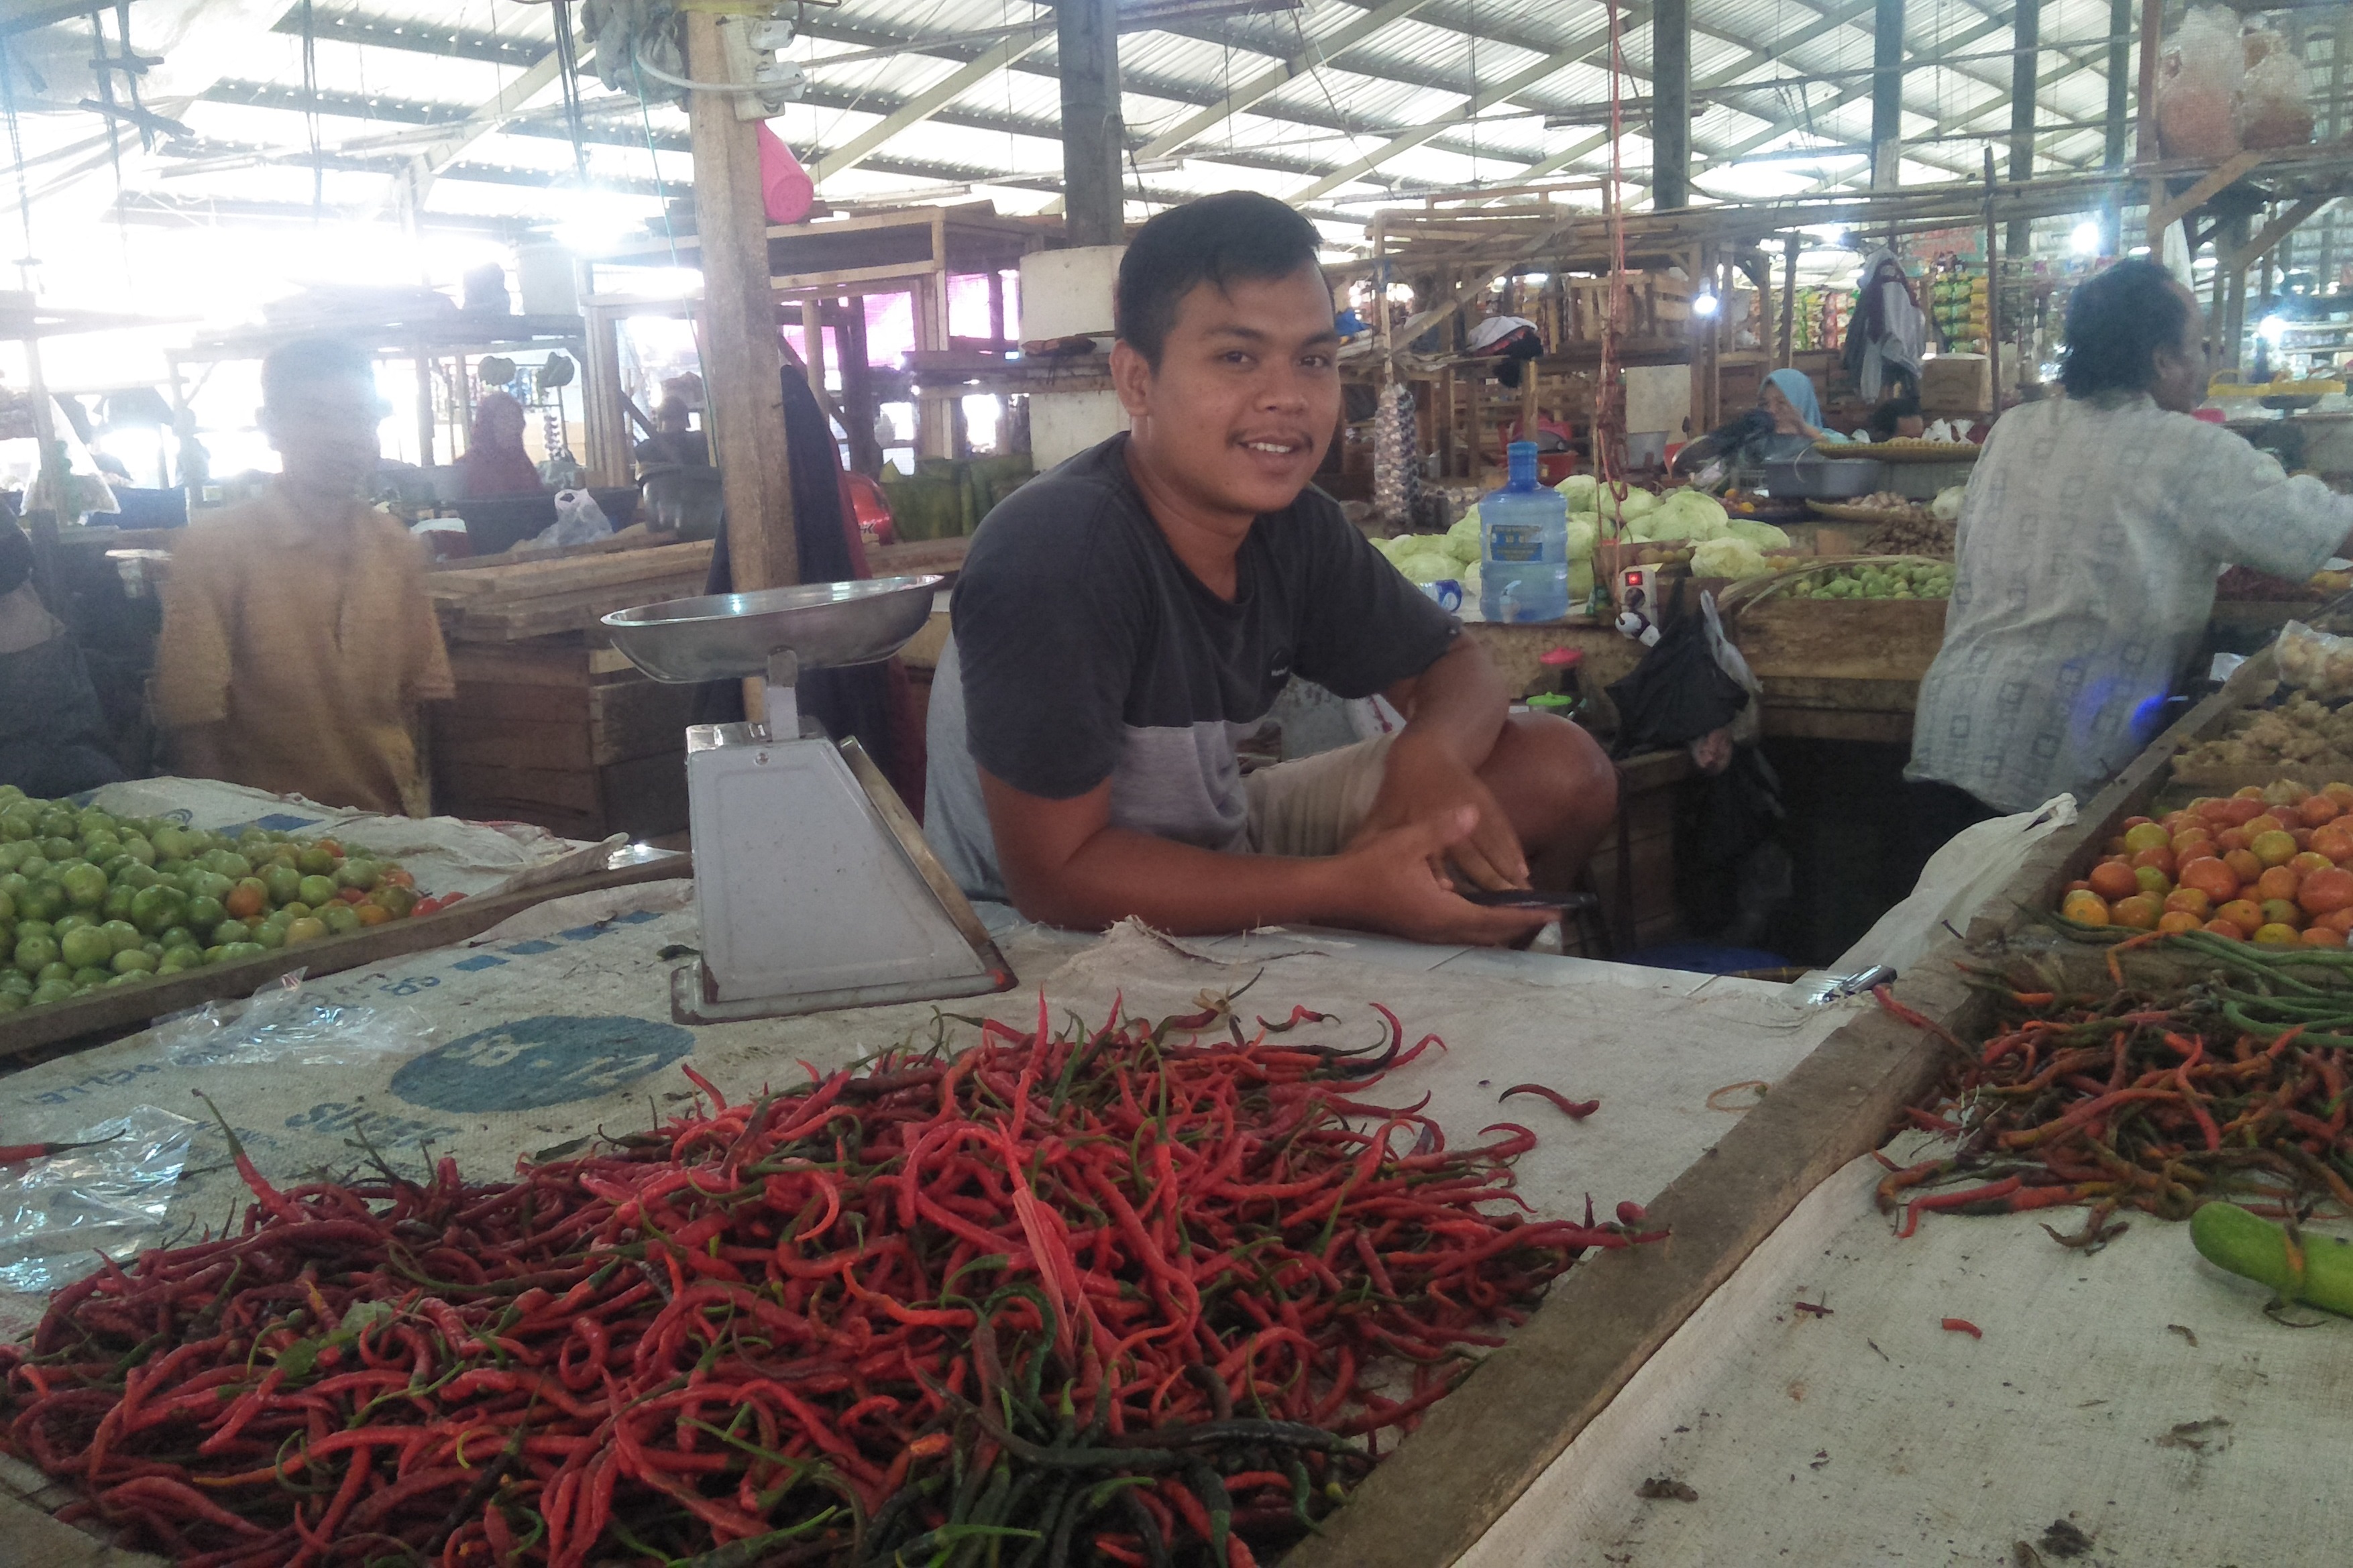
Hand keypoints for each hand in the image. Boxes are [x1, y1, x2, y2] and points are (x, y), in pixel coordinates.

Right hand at [1331, 808, 1554, 945]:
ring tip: (1525, 914)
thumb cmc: (1367, 866)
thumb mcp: (1406, 841)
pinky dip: (1483, 926)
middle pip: (1491, 934)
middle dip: (1521, 924)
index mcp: (1443, 911)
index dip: (1527, 914)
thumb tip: (1473, 813)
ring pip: (1477, 937)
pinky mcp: (1419, 929)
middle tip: (1549, 914)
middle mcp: (1439, 929)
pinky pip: (1462, 933)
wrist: (1332, 892)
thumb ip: (1442, 829)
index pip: (1497, 919)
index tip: (1555, 912)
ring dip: (1502, 927)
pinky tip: (1487, 913)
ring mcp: (1428, 933)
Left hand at [1351, 734, 1527, 891]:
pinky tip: (1522, 876)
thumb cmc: (1401, 789)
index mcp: (1420, 824)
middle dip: (1488, 887)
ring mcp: (1472, 811)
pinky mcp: (1489, 805)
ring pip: (1493, 849)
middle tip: (1502, 915)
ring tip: (1520, 903)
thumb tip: (1348, 864)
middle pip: (1473, 859)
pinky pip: (1504, 834)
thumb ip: (1367, 841)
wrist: (1429, 750)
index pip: (1434, 858)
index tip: (1456, 900)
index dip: (1445, 878)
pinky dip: (1513, 854)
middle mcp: (1449, 818)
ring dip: (1506, 876)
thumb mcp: (1381, 815)